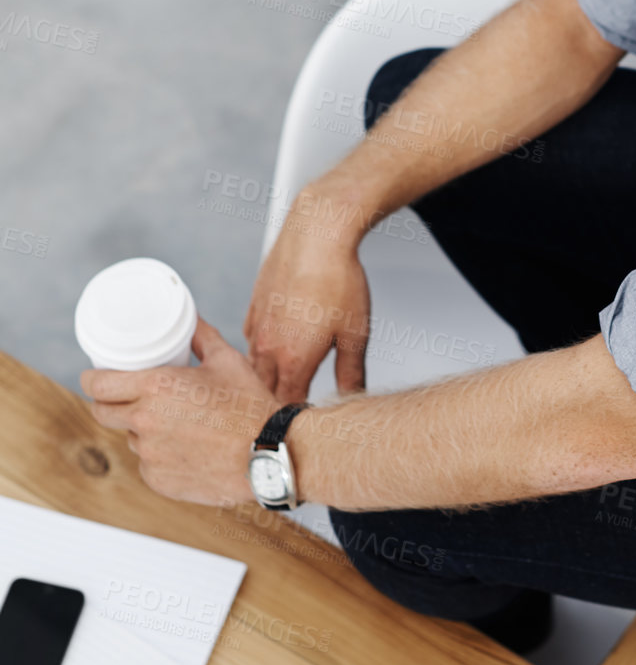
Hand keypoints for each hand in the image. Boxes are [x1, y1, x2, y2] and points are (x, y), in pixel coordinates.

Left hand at [81, 319, 279, 505]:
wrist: (270, 454)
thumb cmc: (251, 405)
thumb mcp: (228, 361)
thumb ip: (202, 337)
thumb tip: (191, 318)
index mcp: (156, 388)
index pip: (98, 385)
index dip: (92, 379)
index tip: (96, 377)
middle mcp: (145, 421)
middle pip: (102, 413)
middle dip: (108, 403)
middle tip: (127, 397)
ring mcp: (150, 455)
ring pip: (131, 438)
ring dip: (142, 430)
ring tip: (174, 424)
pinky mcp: (159, 480)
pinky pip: (149, 465)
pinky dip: (160, 456)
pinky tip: (186, 449)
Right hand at [244, 182, 372, 403]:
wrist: (317, 233)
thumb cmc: (339, 278)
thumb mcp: (355, 333)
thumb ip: (351, 372)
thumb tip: (352, 397)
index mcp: (293, 359)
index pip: (285, 406)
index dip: (292, 421)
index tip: (298, 431)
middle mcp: (268, 346)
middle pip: (263, 391)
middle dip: (272, 406)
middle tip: (284, 417)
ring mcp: (257, 326)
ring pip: (252, 367)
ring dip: (263, 380)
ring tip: (277, 389)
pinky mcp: (254, 306)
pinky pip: (251, 339)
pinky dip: (259, 352)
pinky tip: (274, 351)